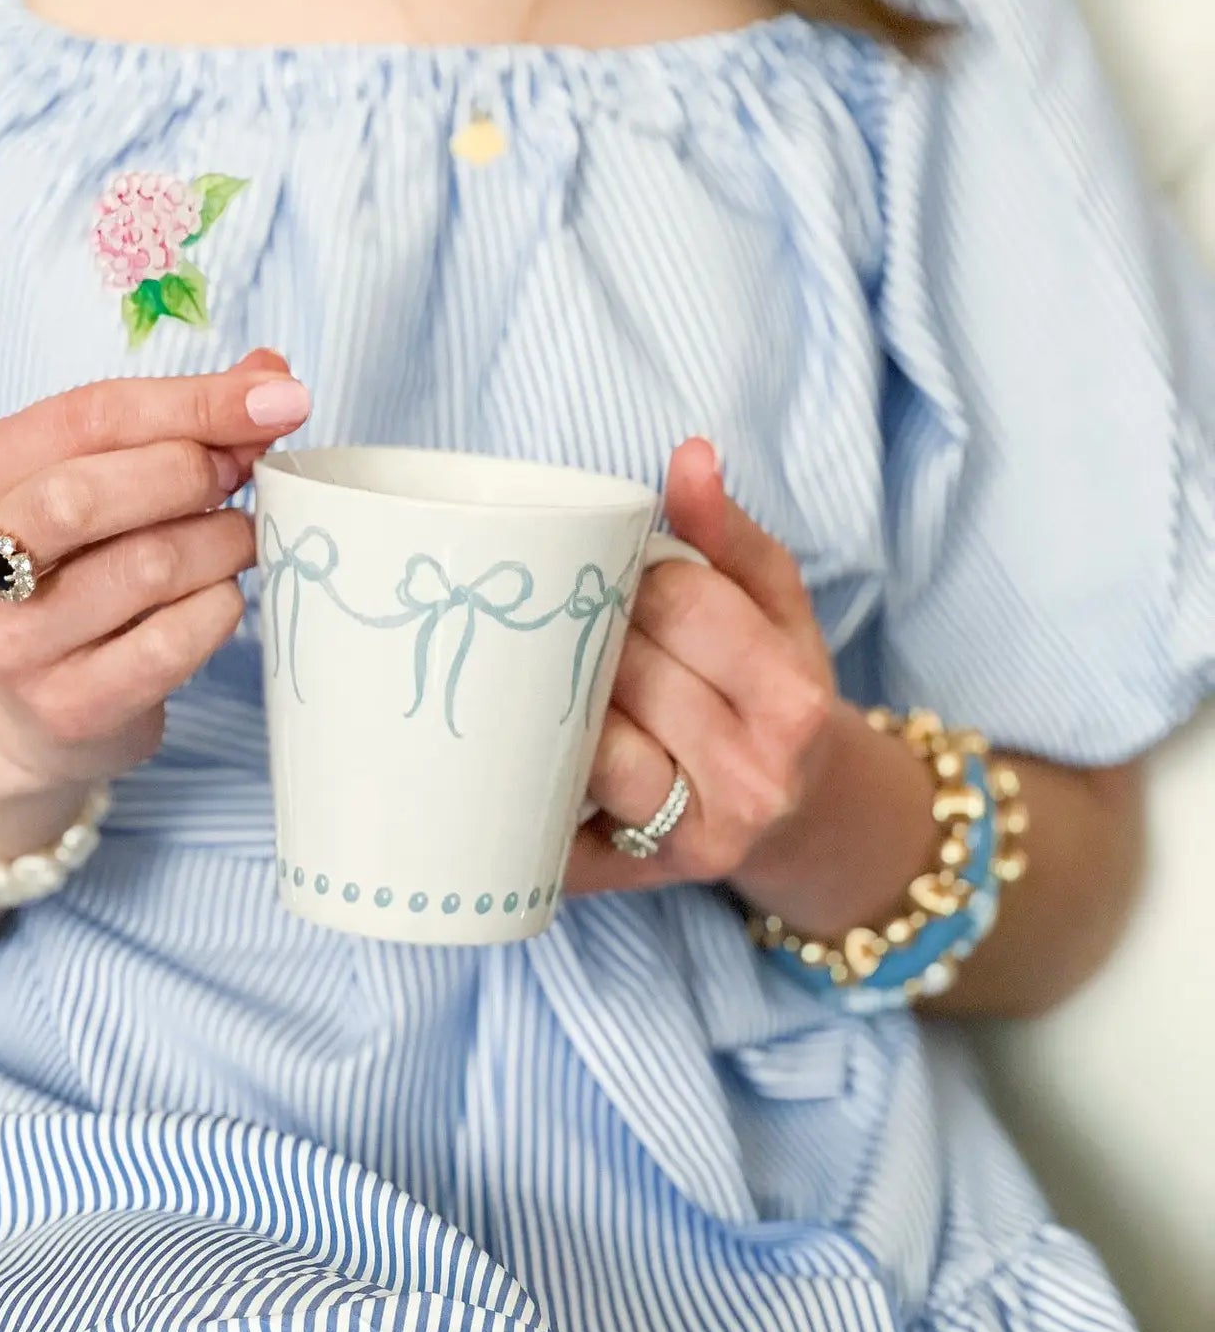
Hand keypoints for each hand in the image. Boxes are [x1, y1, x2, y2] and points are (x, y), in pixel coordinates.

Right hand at [0, 350, 309, 792]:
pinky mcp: (68, 707)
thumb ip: (183, 423)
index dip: (197, 402)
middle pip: (91, 493)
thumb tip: (272, 375)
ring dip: (222, 544)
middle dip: (192, 475)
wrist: (38, 711)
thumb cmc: (86, 571)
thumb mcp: (111, 484)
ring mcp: (15, 643)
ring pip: (147, 567)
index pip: (91, 415)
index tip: (283, 398)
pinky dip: (221, 609)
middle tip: (246, 476)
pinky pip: (173, 642)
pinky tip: (221, 599)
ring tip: (239, 540)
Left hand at [565, 438, 836, 895]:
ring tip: (552, 675)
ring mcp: (695, 837)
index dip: (629, 579)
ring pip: (585, 742)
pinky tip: (528, 750)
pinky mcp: (641, 877)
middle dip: (588, 633)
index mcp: (790, 699)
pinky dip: (536, 777)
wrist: (803, 820)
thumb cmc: (776, 699)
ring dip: (554, 699)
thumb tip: (689, 454)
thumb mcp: (779, 612)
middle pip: (624, 669)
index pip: (678, 604)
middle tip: (572, 621)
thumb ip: (732, 536)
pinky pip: (557, 816)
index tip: (614, 577)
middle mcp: (753, 778)